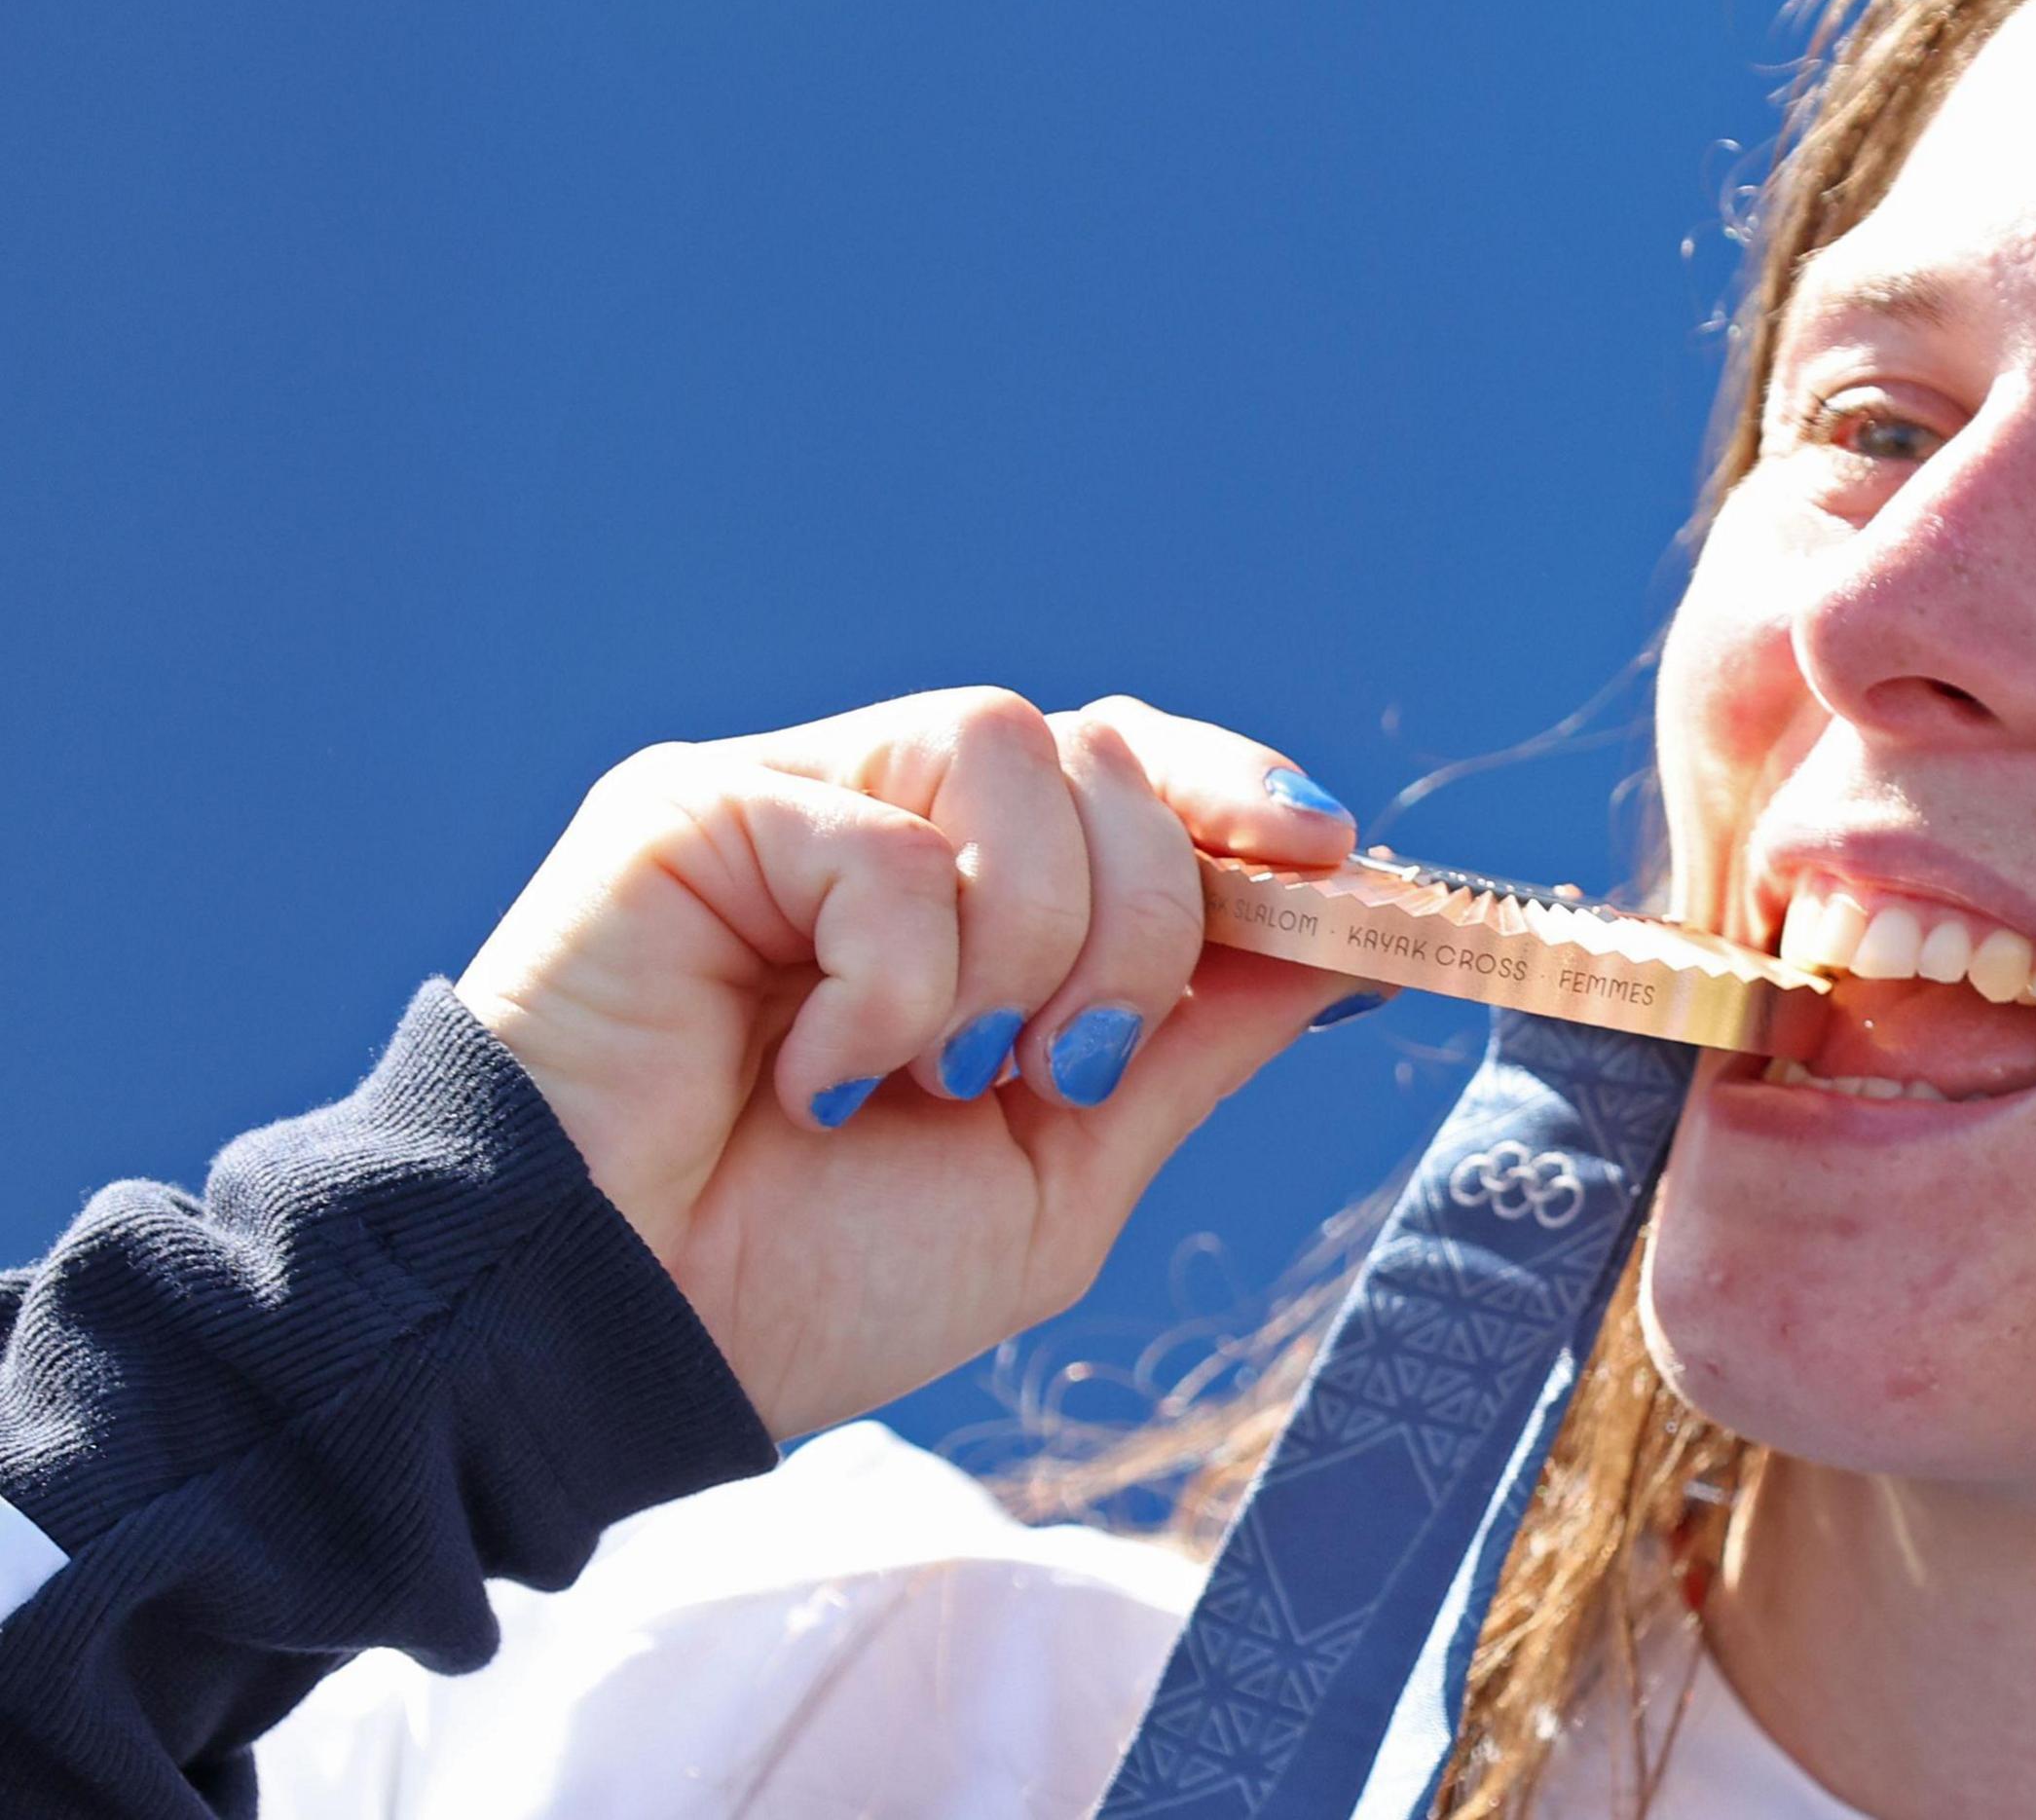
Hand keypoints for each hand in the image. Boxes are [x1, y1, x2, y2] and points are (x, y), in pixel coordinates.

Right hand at [456, 688, 1373, 1437]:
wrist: (621, 1352)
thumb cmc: (812, 1277)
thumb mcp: (1065, 1168)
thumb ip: (1192, 1039)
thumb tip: (1346, 937)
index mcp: (977, 896)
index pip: (1134, 766)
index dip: (1241, 793)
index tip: (1335, 860)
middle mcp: (886, 821)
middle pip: (1103, 753)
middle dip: (1140, 925)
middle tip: (1061, 1072)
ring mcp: (787, 801)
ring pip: (1010, 752)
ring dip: (1026, 947)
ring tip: (938, 1076)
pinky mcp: (688, 811)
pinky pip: (884, 841)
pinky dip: (895, 986)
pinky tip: (816, 1083)